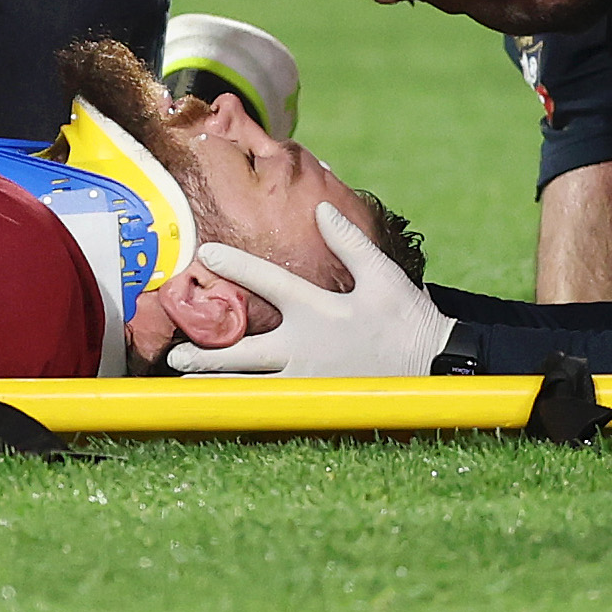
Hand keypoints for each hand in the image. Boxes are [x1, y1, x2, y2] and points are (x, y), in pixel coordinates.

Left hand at [165, 204, 453, 376]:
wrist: (436, 367)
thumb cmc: (409, 320)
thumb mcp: (383, 276)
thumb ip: (349, 242)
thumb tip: (321, 208)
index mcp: (320, 311)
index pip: (270, 283)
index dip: (236, 266)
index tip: (205, 254)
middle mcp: (306, 347)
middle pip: (245, 351)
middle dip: (207, 353)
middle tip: (175, 354)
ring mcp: (310, 378)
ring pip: (254, 383)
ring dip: (220, 382)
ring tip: (188, 383)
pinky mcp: (320, 399)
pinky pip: (275, 401)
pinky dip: (248, 401)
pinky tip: (227, 403)